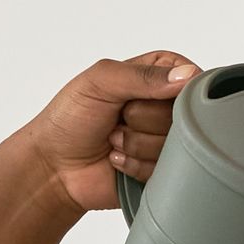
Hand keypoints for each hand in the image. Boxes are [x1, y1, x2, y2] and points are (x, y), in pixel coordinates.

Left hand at [27, 52, 199, 216]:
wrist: (53, 166)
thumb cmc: (70, 118)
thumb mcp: (100, 81)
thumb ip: (143, 75)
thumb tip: (187, 76)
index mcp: (158, 74)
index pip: (190, 78)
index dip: (165, 91)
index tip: (135, 97)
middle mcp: (165, 105)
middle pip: (185, 115)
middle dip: (143, 120)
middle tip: (118, 119)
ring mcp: (165, 139)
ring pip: (177, 144)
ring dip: (135, 144)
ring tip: (113, 140)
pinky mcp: (161, 169)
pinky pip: (166, 169)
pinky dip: (136, 166)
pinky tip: (116, 160)